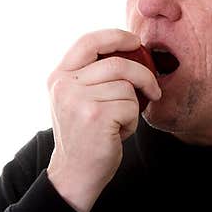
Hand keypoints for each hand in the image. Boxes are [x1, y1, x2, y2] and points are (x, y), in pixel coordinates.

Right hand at [46, 29, 160, 211]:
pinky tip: (118, 133)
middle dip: (143, 75)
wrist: (75, 174)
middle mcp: (64, 85)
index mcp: (59, 76)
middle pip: (117, 64)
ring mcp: (78, 100)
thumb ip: (91, 75)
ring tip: (119, 122)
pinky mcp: (96, 116)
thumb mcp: (76, 100)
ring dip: (132, 106)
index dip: (116, 37)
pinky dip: (132, 122)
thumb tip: (130, 50)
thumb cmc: (84, 136)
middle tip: (153, 89)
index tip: (135, 42)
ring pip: (127, 87)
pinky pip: (130, 107)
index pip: (89, 41)